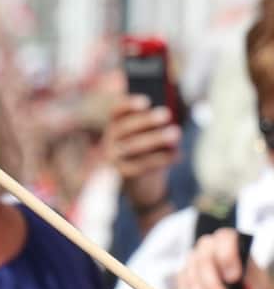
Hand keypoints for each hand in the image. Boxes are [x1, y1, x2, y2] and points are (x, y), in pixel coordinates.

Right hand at [104, 94, 179, 210]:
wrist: (142, 186)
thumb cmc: (150, 153)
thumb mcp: (150, 137)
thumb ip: (156, 125)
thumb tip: (171, 117)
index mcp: (115, 127)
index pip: (117, 112)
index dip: (128, 105)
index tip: (146, 101)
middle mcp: (110, 141)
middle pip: (124, 127)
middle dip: (146, 120)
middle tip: (166, 113)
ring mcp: (114, 158)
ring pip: (133, 146)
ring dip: (156, 138)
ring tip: (176, 132)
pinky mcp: (124, 174)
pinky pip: (142, 165)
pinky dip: (162, 159)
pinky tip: (178, 154)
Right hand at [177, 229, 273, 288]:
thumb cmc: (248, 285)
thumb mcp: (255, 283)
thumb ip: (250, 284)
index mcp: (227, 240)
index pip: (225, 239)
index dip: (228, 257)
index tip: (234, 278)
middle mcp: (207, 247)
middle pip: (204, 259)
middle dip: (213, 283)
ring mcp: (192, 260)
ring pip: (191, 274)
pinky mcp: (183, 276)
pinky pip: (183, 286)